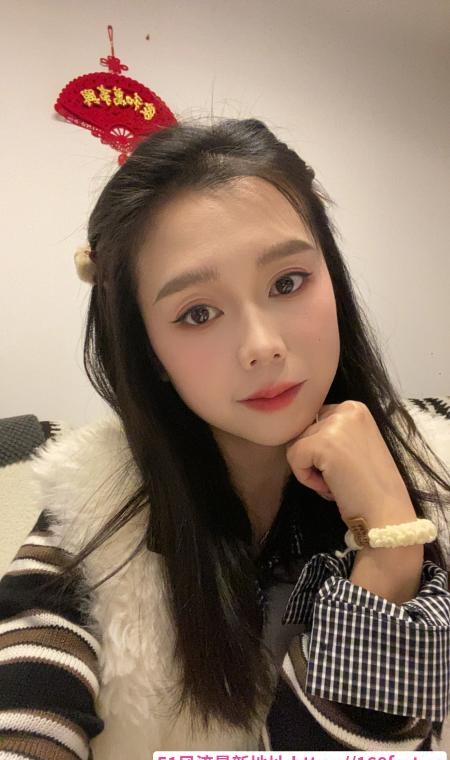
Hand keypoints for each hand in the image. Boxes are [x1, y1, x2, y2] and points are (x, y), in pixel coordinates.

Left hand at [285, 400, 415, 527]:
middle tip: (341, 477)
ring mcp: (335, 425)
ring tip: (337, 482)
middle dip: (315, 459)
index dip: (320, 448)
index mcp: (355, 408)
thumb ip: (334, 434)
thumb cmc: (371, 485)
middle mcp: (346, 410)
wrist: (387, 511)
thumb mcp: (356, 445)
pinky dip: (306, 478)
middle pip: (304, 431)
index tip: (343, 466)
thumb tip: (299, 435)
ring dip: (311, 469)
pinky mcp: (323, 444)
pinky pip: (294, 457)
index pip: (315, 420)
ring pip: (297, 444)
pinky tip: (330, 486)